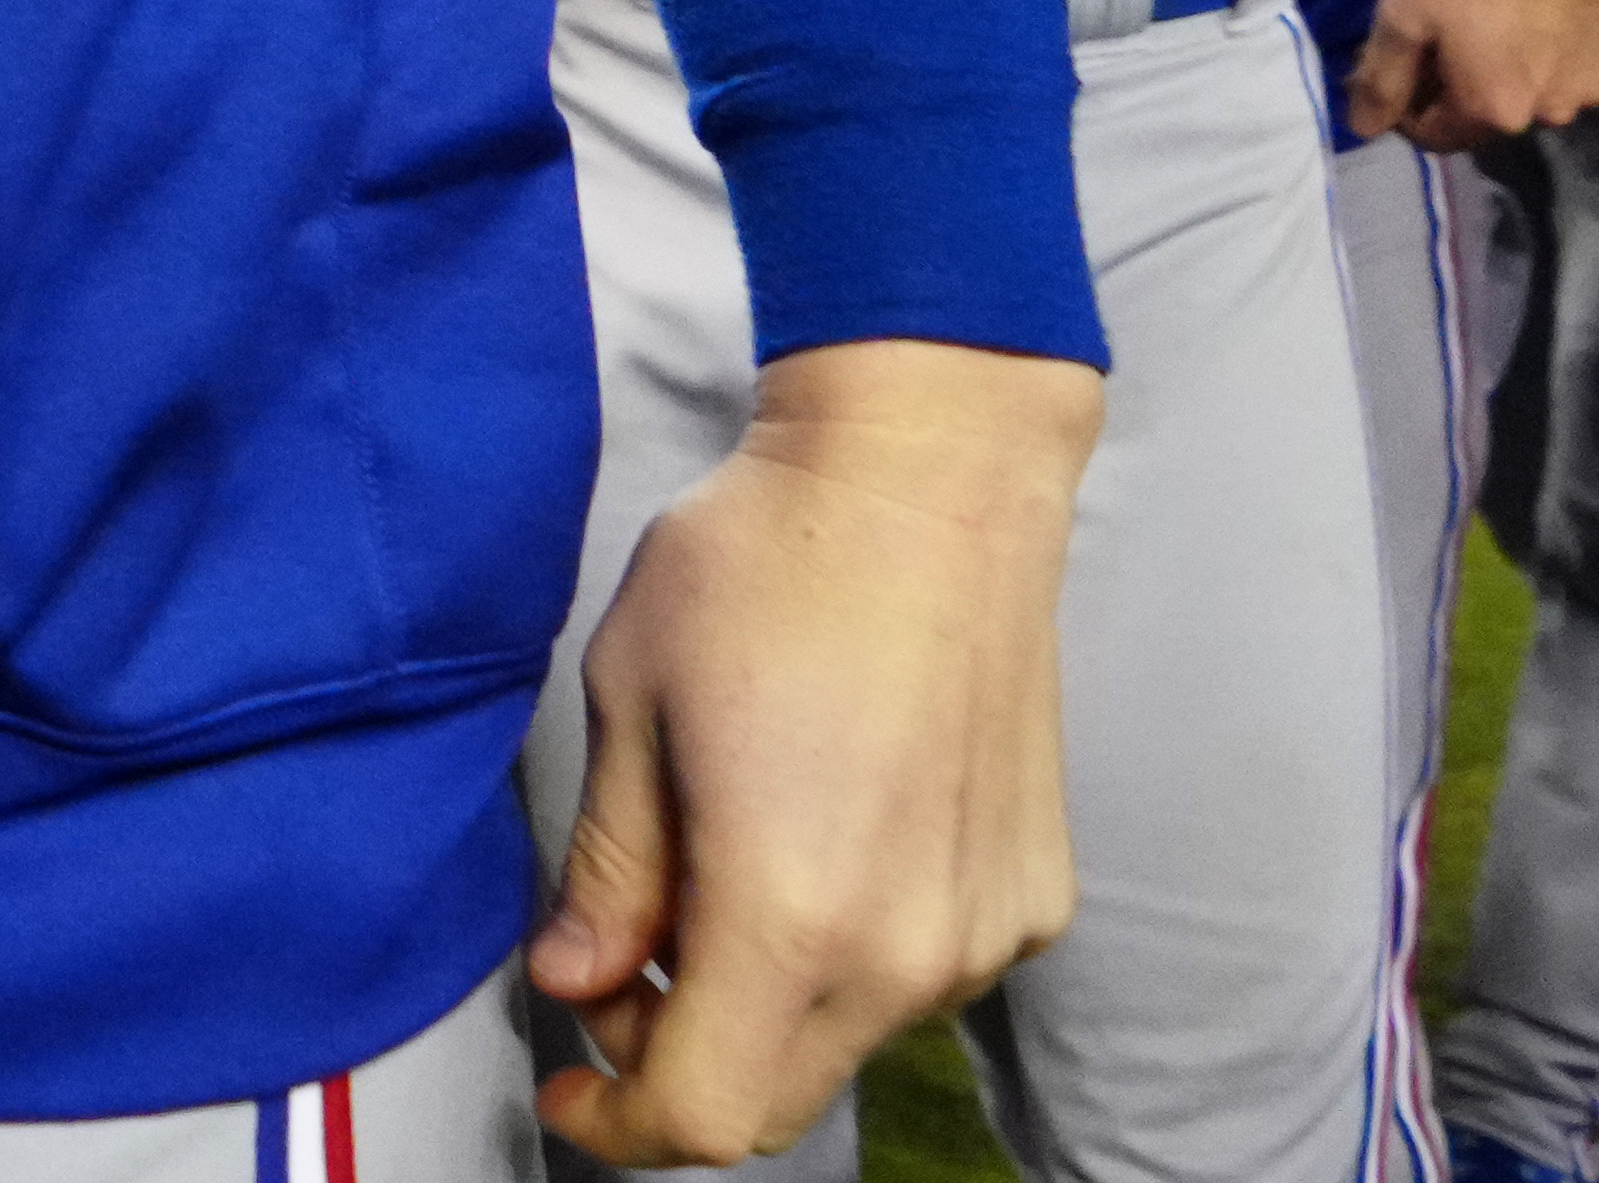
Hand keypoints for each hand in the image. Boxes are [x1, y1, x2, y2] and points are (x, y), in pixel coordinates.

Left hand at [532, 338, 1096, 1166]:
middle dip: (676, 1061)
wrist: (929, 480)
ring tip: (718, 864)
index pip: (700, 1116)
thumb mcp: (631, 706)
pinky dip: (845, 954)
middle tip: (619, 959)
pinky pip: (916, 979)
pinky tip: (816, 838)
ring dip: (763, 1002)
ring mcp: (983, 933)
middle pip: (774, 1101)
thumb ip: (608, 873)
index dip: (615, 1122)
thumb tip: (574, 981)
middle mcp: (907, 953)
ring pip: (844, 1042)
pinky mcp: (1032, 899)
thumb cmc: (766, 567)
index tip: (566, 1074)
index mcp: (790, 914)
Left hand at [1350, 0, 1598, 147]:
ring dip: (1516, 74)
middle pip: (1489, 115)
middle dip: (1461, 87)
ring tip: (1500, 26)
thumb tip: (1365, 129)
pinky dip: (1560, 55)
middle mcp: (1551, 115)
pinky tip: (1546, 18)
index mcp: (1495, 113)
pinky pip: (1578, 69)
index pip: (1437, 135)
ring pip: (1538, 94)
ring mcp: (1594, 87)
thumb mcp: (1402, 17)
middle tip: (1449, 38)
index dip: (1408, 107)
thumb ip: (1382, 81)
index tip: (1402, 68)